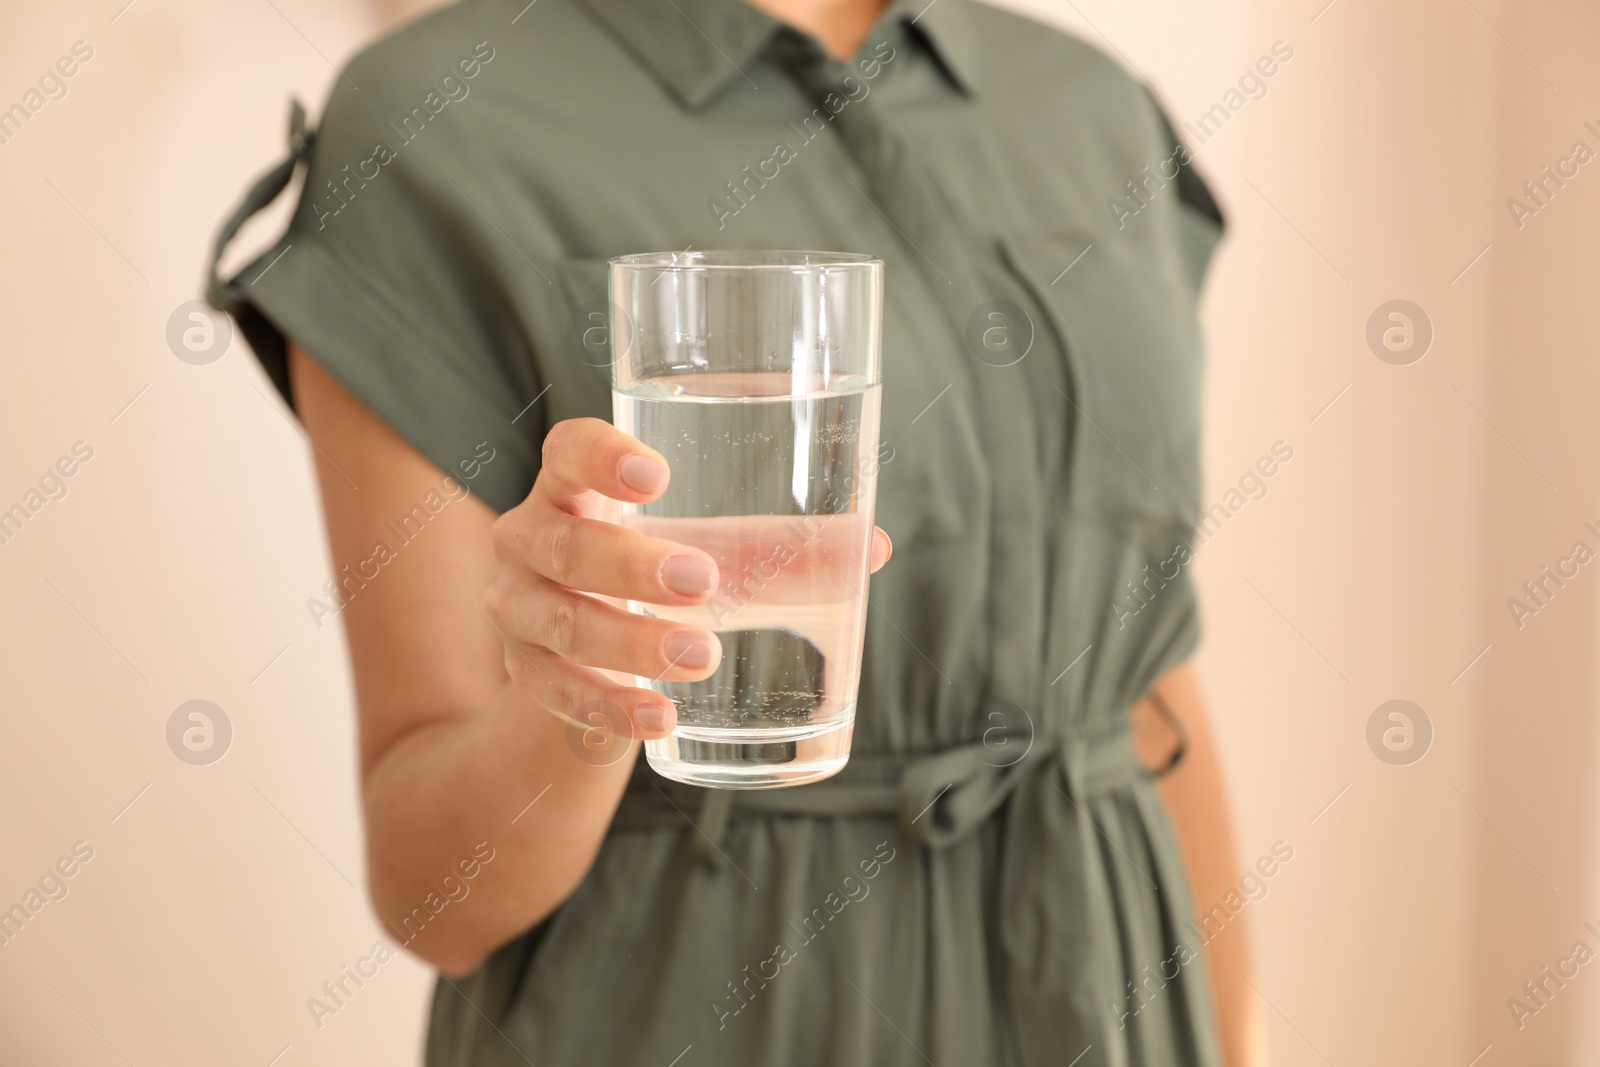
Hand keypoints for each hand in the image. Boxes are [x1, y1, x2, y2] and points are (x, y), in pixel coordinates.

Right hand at [487, 418, 891, 740]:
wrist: (583, 650)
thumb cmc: (656, 570)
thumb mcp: (708, 549)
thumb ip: (780, 547)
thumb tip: (872, 548)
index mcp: (572, 486)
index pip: (567, 450)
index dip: (600, 457)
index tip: (658, 476)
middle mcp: (530, 539)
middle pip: (564, 544)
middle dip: (631, 566)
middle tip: (702, 582)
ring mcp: (518, 609)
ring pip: (560, 623)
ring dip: (629, 641)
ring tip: (702, 654)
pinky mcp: (525, 673)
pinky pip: (557, 693)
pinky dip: (609, 708)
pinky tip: (659, 718)